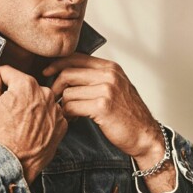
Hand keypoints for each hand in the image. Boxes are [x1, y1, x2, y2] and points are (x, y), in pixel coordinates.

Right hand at [0, 60, 67, 183]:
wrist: (16, 162)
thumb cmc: (1, 133)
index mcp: (26, 83)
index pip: (9, 73)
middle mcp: (45, 92)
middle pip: (26, 86)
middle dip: (16, 94)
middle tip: (7, 112)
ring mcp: (55, 109)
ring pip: (39, 100)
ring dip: (31, 106)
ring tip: (20, 122)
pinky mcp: (62, 124)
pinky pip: (50, 115)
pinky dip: (43, 119)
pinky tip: (32, 129)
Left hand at [43, 54, 174, 192]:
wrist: (145, 135)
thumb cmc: (128, 115)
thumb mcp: (116, 88)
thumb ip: (97, 78)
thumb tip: (68, 72)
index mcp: (111, 68)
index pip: (76, 57)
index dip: (57, 64)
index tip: (46, 73)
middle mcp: (109, 75)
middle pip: (68, 73)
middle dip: (55, 87)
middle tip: (53, 99)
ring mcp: (106, 90)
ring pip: (68, 92)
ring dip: (63, 105)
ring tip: (69, 113)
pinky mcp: (102, 106)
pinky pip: (72, 106)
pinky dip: (68, 115)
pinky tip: (73, 120)